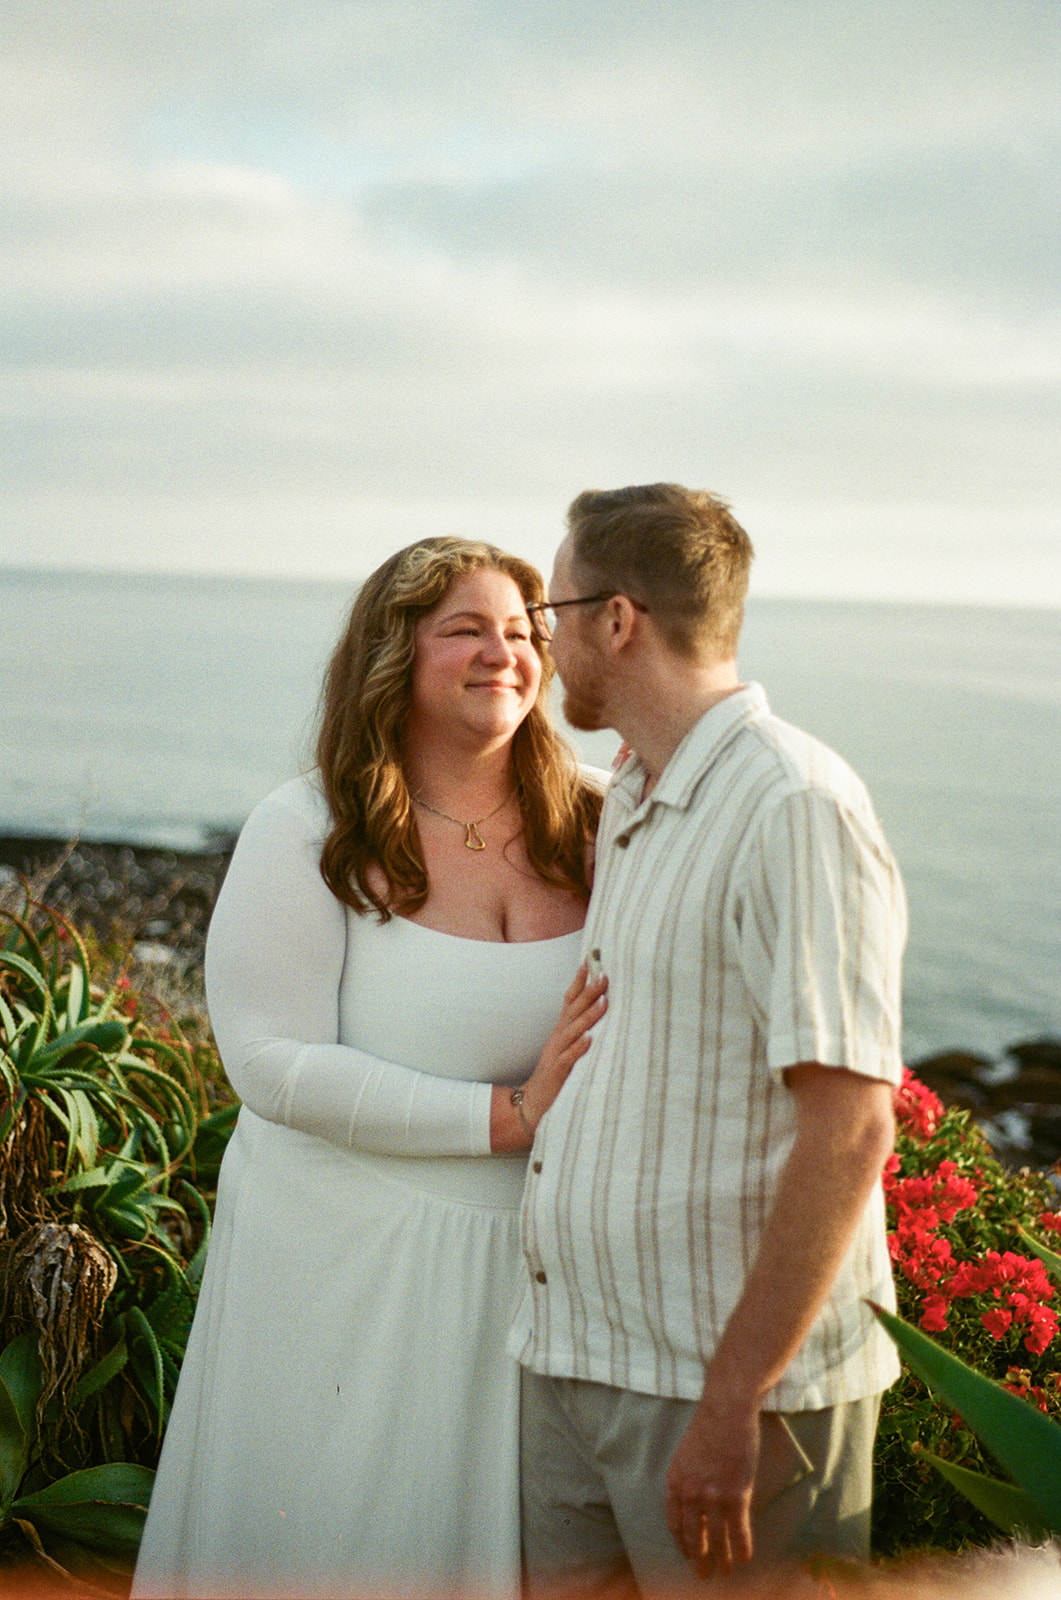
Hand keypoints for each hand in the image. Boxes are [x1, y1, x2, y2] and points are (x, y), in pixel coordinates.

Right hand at [520, 961, 606, 1131]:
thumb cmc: (555, 1072)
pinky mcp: (557, 1072)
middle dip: (589, 992)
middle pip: (573, 1010)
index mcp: (561, 1030)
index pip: (569, 1000)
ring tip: (604, 1001)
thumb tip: (598, 1007)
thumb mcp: (566, 1046)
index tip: (589, 962)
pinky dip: (579, 1048)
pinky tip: (589, 1039)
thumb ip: (578, 1028)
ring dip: (589, 1015)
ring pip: (574, 1031)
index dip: (579, 981)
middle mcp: (558, 1037)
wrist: (534, 1101)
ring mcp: (556, 1053)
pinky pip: (569, 1058)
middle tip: (604, 975)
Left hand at [665, 1395, 758, 1577]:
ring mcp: (713, 1497)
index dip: (682, 1542)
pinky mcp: (736, 1496)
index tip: (688, 1554)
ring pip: (717, 1540)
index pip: (675, 1523)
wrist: (726, 1411)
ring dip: (722, 1560)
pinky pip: (739, 1532)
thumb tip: (695, 1504)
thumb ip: (688, 1480)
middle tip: (704, 1574)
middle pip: (694, 1536)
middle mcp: (690, 1494)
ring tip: (726, 1572)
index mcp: (675, 1482)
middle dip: (699, 1559)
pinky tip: (744, 1558)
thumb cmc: (708, 1427)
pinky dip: (742, 1548)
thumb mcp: (686, 1455)